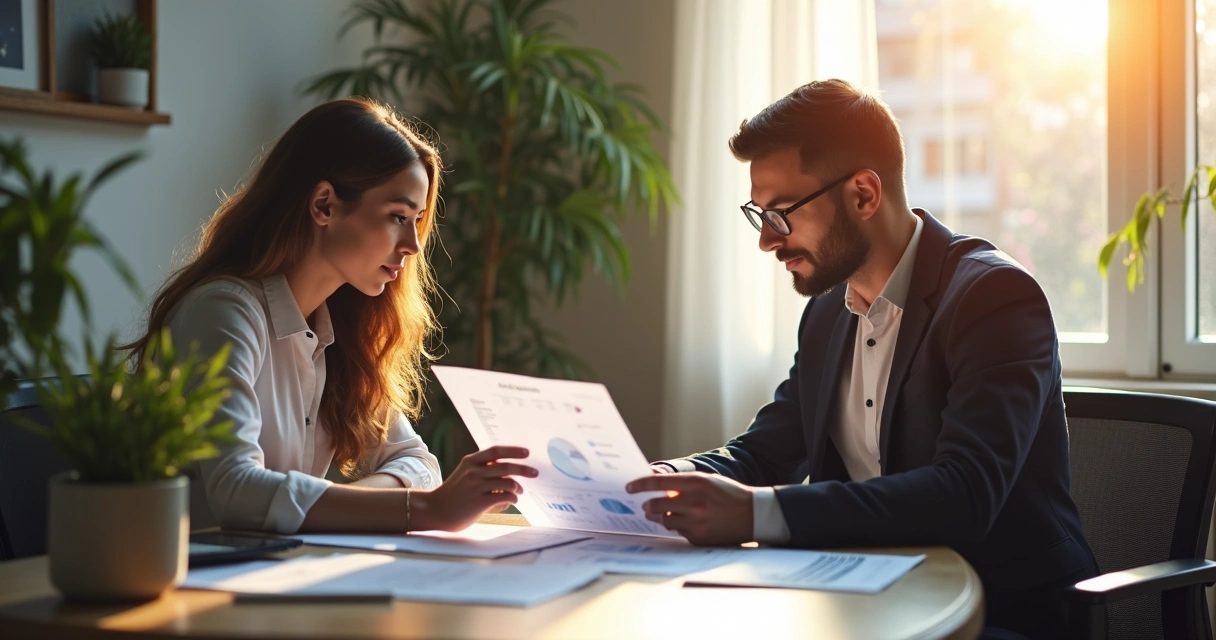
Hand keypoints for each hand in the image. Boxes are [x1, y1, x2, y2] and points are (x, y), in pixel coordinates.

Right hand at [414, 445, 536, 531]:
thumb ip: (484, 472)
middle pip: (506, 466)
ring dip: (518, 487)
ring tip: (520, 491)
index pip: (496, 451)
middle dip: (523, 469)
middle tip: (535, 472)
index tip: (527, 452)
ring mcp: (476, 486)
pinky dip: (513, 498)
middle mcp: (473, 471)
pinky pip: (504, 497)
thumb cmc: (454, 494)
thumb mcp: (465, 475)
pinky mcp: (479, 502)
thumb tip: (511, 476)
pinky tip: (513, 501)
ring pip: (507, 482)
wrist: (435, 510)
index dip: (513, 450)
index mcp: (470, 461)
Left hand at [626, 472, 754, 545]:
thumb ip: (683, 485)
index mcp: (696, 483)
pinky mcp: (699, 538)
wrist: (752, 515)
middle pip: (656, 505)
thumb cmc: (728, 495)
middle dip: (648, 506)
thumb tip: (658, 488)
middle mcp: (694, 503)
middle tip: (646, 506)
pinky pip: (678, 532)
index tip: (629, 487)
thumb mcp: (707, 482)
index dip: (640, 485)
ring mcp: (696, 522)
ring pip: (664, 520)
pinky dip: (678, 527)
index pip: (659, 483)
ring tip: (663, 514)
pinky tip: (686, 522)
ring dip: (660, 517)